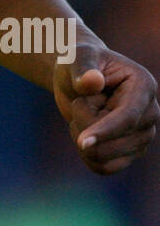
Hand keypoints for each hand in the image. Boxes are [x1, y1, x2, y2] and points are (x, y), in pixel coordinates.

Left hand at [53, 42, 157, 173]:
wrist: (79, 79)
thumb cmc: (80, 63)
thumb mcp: (77, 58)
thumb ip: (83, 69)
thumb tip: (93, 82)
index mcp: (143, 87)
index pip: (128, 117)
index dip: (105, 130)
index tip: (81, 142)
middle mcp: (150, 114)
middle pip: (114, 141)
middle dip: (83, 123)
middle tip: (79, 100)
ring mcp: (143, 136)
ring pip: (104, 156)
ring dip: (82, 135)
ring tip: (83, 112)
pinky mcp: (130, 153)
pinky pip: (103, 167)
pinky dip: (85, 154)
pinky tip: (84, 131)